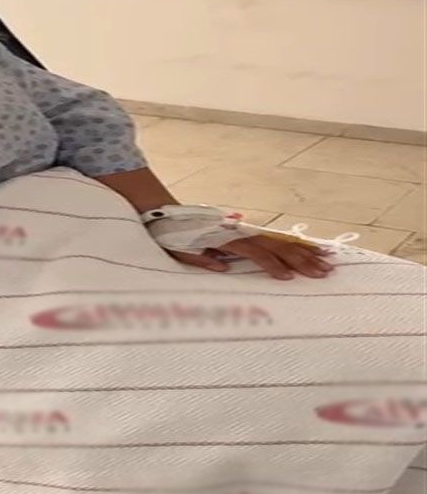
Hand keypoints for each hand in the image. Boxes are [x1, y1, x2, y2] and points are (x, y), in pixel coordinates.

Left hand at [170, 234, 333, 279]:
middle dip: (301, 260)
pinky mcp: (247, 230)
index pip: (255, 253)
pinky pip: (275, 237)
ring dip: (305, 252)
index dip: (272, 265)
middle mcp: (240, 231)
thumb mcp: (181, 251)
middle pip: (276, 245)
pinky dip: (295, 243)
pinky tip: (312, 248)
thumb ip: (201, 259)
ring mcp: (246, 229)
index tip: (289, 278)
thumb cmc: (172, 237)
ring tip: (328, 262)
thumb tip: (223, 268)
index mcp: (226, 238)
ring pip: (280, 240)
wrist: (165, 214)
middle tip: (322, 273)